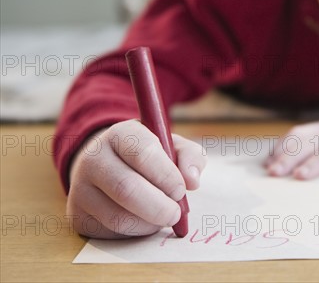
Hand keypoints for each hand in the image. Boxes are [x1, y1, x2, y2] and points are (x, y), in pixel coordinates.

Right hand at [66, 119, 205, 237]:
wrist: (107, 163)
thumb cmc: (147, 155)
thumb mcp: (170, 145)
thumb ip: (189, 156)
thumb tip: (192, 180)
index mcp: (119, 134)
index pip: (142, 153)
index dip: (165, 175)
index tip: (181, 189)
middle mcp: (94, 158)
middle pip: (126, 189)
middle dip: (158, 206)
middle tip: (176, 213)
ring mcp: (80, 188)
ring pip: (118, 216)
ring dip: (148, 223)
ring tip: (162, 215)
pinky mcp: (77, 215)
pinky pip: (110, 232)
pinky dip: (134, 232)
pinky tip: (143, 221)